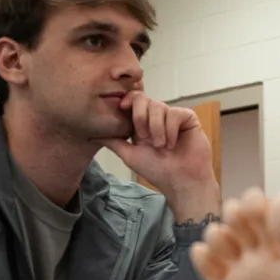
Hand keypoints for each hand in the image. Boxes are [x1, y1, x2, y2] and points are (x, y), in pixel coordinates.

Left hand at [95, 91, 214, 192]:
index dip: (128, 100)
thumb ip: (112, 142)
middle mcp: (157, 117)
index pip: (133, 101)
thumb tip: (91, 135)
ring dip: (156, 128)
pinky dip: (171, 129)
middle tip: (144, 138)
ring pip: (159, 106)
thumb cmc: (157, 170)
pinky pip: (175, 113)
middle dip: (140, 117)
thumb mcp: (129, 155)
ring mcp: (173, 117)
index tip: (122, 107)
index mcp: (143, 123)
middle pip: (144, 99)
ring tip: (161, 146)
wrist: (180, 181)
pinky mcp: (188, 118)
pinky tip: (173, 143)